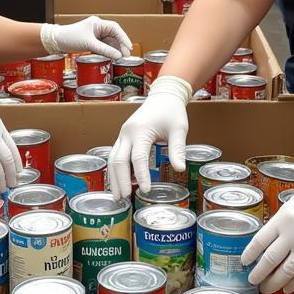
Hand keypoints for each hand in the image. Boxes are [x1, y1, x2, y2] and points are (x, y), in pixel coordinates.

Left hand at [41, 16, 131, 59]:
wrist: (56, 41)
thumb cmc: (70, 37)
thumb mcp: (89, 44)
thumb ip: (105, 50)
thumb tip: (118, 55)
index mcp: (97, 23)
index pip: (115, 28)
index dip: (124, 38)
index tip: (129, 47)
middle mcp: (98, 27)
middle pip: (114, 36)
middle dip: (121, 45)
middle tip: (126, 55)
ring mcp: (95, 35)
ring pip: (110, 42)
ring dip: (115, 49)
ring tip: (120, 58)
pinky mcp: (92, 42)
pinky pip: (104, 46)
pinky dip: (108, 51)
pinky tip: (112, 56)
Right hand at [108, 76, 190, 196]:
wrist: (163, 96)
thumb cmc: (172, 111)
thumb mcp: (179, 128)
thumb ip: (178, 148)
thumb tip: (180, 169)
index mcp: (140, 130)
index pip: (138, 157)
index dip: (141, 175)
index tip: (146, 190)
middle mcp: (127, 133)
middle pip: (118, 160)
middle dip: (120, 180)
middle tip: (124, 198)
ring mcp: (123, 135)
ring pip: (113, 159)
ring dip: (114, 177)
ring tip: (117, 195)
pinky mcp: (123, 137)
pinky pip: (115, 155)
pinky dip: (116, 170)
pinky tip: (120, 182)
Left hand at [240, 165, 293, 292]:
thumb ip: (281, 222)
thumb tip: (269, 242)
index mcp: (284, 220)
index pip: (259, 242)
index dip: (250, 256)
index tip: (245, 264)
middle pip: (272, 262)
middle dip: (261, 276)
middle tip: (256, 283)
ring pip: (293, 274)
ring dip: (282, 284)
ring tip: (276, 289)